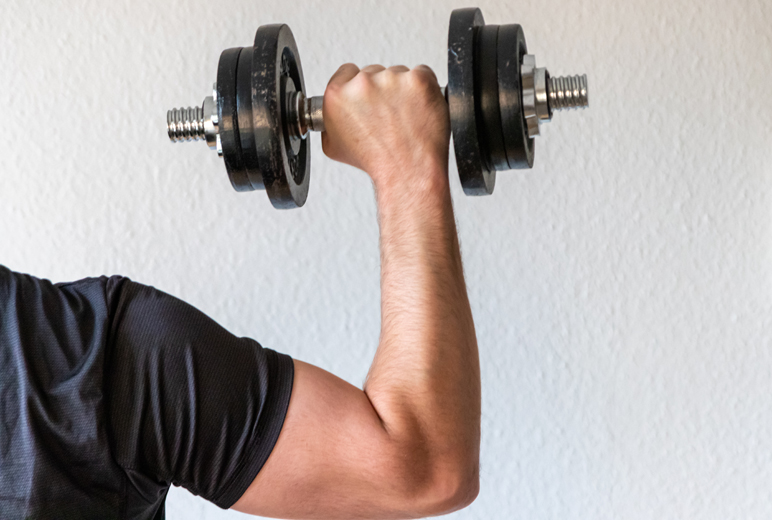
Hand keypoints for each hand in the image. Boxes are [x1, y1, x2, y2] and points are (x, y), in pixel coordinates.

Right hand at [321, 64, 449, 190]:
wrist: (408, 171)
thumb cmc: (376, 162)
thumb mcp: (334, 147)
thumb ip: (330, 121)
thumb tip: (334, 112)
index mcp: (337, 95)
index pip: (347, 72)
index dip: (358, 86)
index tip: (367, 98)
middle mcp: (362, 83)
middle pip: (374, 72)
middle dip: (382, 90)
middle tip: (389, 116)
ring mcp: (392, 79)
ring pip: (399, 73)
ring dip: (403, 90)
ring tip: (405, 118)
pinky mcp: (419, 80)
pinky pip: (422, 74)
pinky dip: (423, 90)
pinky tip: (419, 111)